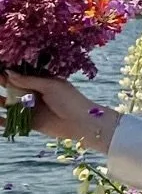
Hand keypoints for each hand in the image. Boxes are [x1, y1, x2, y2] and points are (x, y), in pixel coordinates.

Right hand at [1, 72, 119, 153]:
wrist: (81, 123)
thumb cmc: (69, 100)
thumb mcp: (50, 86)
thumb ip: (28, 81)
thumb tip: (8, 73)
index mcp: (41, 80)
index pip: (21, 73)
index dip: (8, 70)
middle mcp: (34, 93)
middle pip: (13, 87)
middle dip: (2, 83)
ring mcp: (31, 107)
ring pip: (10, 103)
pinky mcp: (30, 122)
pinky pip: (12, 121)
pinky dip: (2, 120)